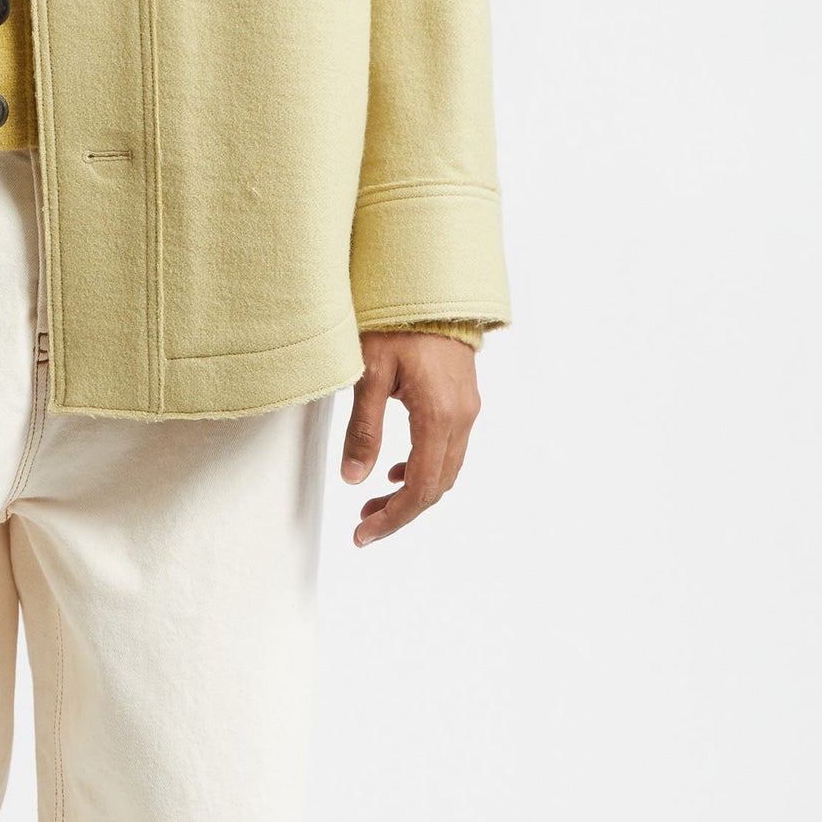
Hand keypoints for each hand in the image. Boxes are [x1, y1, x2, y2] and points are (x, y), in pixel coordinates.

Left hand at [341, 333, 480, 546]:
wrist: (430, 287)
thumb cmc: (397, 322)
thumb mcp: (368, 374)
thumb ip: (362, 429)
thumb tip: (354, 478)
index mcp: (438, 416)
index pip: (419, 488)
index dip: (393, 518)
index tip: (364, 534)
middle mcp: (461, 418)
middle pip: (436, 487)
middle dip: (400, 512)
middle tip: (363, 525)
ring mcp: (467, 410)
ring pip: (445, 471)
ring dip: (411, 493)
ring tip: (373, 503)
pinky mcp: (463, 400)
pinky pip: (449, 450)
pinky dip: (424, 469)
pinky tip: (396, 470)